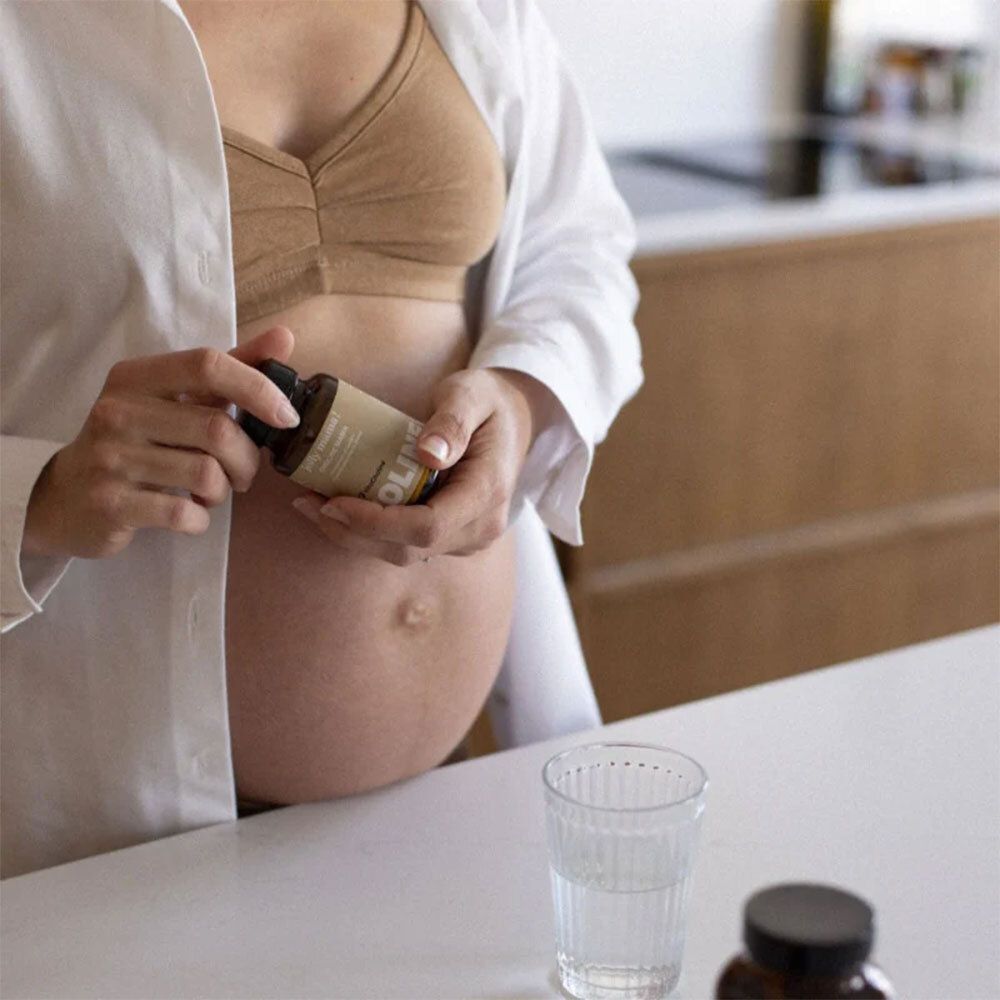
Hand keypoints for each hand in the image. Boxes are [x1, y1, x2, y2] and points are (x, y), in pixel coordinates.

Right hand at [22, 326, 298, 558]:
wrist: (64, 497)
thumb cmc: (134, 442)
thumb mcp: (172, 399)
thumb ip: (229, 370)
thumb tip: (283, 338)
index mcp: (136, 377)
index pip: (208, 364)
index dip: (258, 387)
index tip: (286, 417)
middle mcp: (118, 410)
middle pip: (217, 429)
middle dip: (247, 459)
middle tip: (243, 473)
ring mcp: (110, 458)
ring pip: (206, 473)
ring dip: (224, 490)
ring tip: (211, 492)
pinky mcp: (111, 503)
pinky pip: (183, 513)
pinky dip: (201, 518)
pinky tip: (190, 513)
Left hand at [291, 368, 551, 565]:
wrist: (514, 418)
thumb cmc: (489, 402)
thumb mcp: (472, 394)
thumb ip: (452, 421)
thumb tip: (428, 454)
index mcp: (487, 493)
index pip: (427, 527)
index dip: (377, 522)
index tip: (335, 502)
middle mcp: (480, 527)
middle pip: (408, 549)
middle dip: (353, 532)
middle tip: (308, 503)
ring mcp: (467, 537)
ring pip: (403, 554)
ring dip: (354, 536)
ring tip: (312, 506)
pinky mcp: (451, 537)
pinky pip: (406, 545)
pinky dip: (369, 532)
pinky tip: (337, 510)